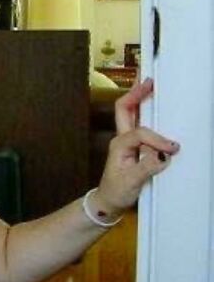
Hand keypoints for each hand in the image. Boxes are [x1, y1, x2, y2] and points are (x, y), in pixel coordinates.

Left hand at [92, 78, 179, 216]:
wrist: (109, 201)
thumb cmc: (116, 191)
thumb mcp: (131, 182)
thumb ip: (147, 167)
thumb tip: (162, 154)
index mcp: (119, 144)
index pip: (140, 133)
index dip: (157, 139)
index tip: (172, 149)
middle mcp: (122, 138)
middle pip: (125, 108)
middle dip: (136, 92)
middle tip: (150, 80)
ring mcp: (127, 141)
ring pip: (131, 113)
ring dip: (140, 97)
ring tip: (150, 84)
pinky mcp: (135, 146)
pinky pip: (140, 123)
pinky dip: (147, 111)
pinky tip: (155, 106)